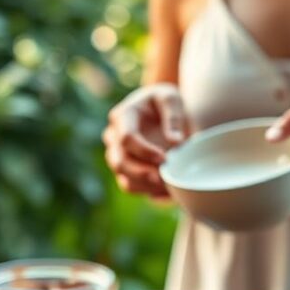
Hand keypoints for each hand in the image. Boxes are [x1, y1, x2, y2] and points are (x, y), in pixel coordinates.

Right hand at [103, 83, 186, 198]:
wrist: (160, 109)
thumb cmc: (164, 101)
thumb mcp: (171, 98)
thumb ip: (173, 116)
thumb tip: (175, 141)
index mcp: (122, 116)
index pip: (126, 138)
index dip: (144, 151)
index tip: (164, 158)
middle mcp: (113, 137)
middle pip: (119, 162)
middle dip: (141, 173)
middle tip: (163, 179)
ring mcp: (116, 154)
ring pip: (123, 177)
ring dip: (144, 185)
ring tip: (167, 186)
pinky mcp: (125, 168)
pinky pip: (130, 185)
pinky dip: (146, 190)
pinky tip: (165, 190)